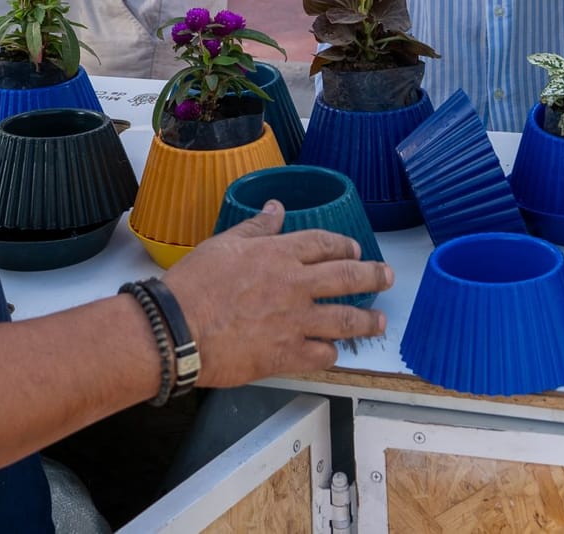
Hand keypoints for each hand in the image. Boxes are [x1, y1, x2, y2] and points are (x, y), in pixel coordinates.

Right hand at [162, 202, 390, 383]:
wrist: (177, 328)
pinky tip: (332, 354)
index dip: (343, 245)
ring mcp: (295, 321)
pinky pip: (321, 355)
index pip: (324, 243)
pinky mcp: (286, 355)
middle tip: (386, 278)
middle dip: (373, 276)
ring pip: (346, 320)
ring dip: (367, 321)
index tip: (354, 250)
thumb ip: (255, 229)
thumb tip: (274, 208)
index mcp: (279, 254)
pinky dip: (330, 354)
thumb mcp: (223, 244)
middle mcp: (295, 285)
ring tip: (379, 322)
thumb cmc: (193, 285)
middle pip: (348, 277)